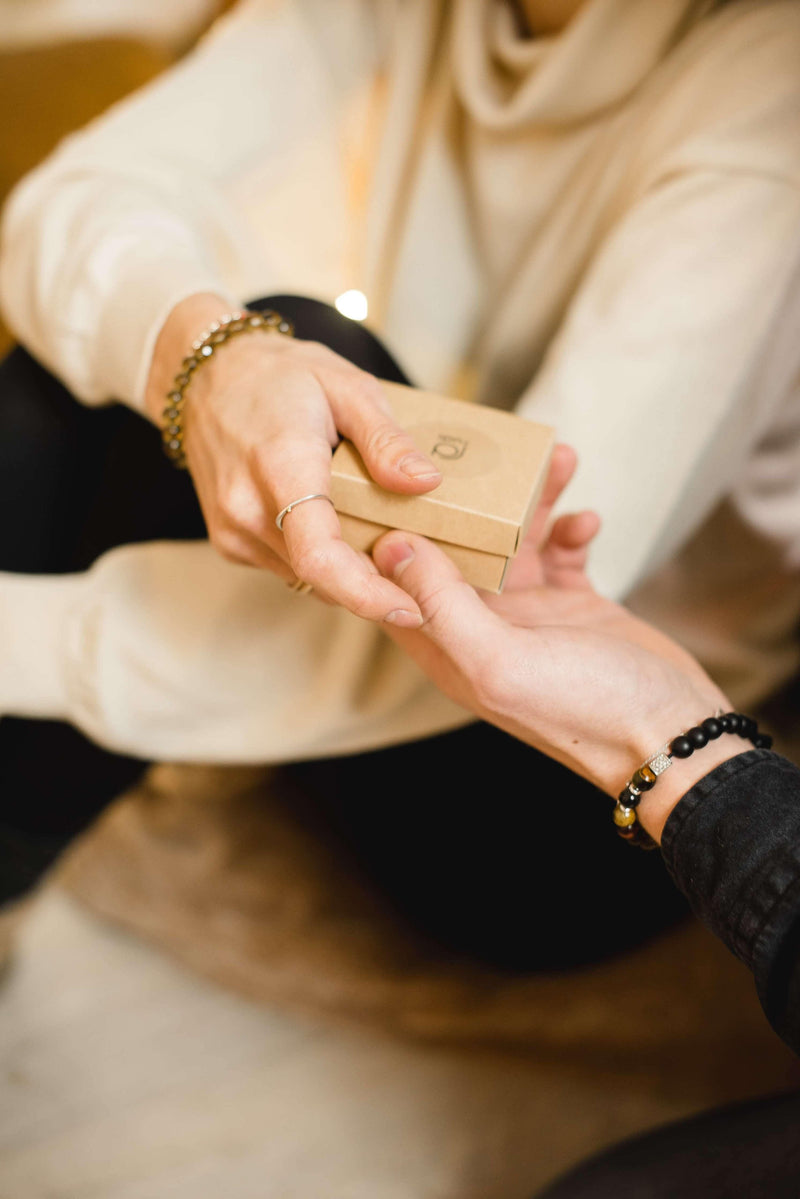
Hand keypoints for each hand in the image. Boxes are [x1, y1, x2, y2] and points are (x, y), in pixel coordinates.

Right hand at [145, 294, 442, 625]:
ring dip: (348, 573)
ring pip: (307, 578)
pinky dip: (321, 562)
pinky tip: (339, 528)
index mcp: (281, 465)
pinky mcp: (229, 541)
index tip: (409, 609)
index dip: (365, 593)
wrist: (207, 377)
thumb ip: (385, 439)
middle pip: (321, 576)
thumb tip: (426, 483)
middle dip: (374, 585)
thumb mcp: (347, 386)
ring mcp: (232, 529)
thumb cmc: (280, 376)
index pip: (319, 554)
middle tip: (418, 572)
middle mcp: (247, 508)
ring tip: (381, 540)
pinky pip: (288, 567)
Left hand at [372, 446, 740, 839]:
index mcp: (450, 648)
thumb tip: (392, 546)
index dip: (389, 533)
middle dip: (468, 499)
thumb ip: (442, 604)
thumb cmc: (583, 709)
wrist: (671, 735)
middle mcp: (482, 630)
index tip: (390, 477)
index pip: (398, 584)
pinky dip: (571, 530)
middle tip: (483, 448)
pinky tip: (587, 521)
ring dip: (532, 502)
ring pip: (514, 542)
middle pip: (457, 550)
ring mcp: (530, 617)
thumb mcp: (500, 658)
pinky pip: (561, 553)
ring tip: (556, 461)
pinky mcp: (574, 607)